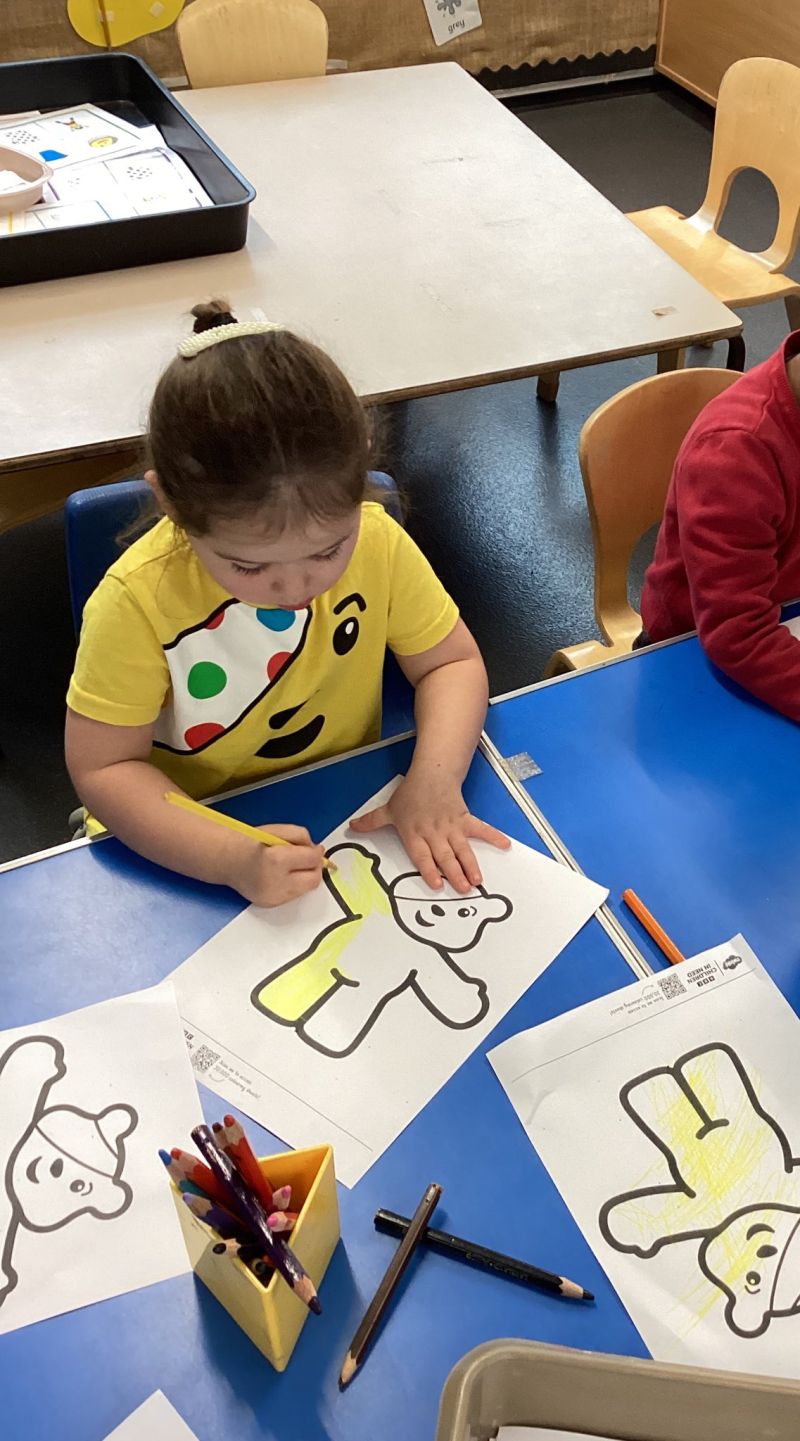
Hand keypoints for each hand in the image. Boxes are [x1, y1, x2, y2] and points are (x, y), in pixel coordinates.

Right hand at [231, 824, 324, 907]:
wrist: (227, 859)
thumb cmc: (251, 842)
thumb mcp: (278, 830)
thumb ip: (301, 836)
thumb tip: (317, 851)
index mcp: (276, 860)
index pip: (312, 860)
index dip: (317, 852)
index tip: (315, 849)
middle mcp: (275, 882)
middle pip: (313, 880)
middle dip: (315, 868)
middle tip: (309, 858)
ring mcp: (272, 897)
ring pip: (305, 890)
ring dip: (305, 877)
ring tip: (293, 866)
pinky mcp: (270, 904)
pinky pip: (293, 895)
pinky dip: (294, 885)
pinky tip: (283, 875)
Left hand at [350, 770, 508, 892]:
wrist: (432, 773)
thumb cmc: (410, 794)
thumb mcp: (389, 809)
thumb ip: (372, 822)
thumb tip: (351, 828)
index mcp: (414, 833)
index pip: (422, 855)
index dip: (429, 869)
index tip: (437, 884)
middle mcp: (434, 832)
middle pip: (445, 855)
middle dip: (455, 873)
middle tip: (464, 889)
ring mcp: (451, 826)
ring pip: (462, 848)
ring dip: (471, 864)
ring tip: (478, 881)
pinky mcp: (465, 818)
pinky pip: (481, 829)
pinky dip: (494, 836)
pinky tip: (505, 845)